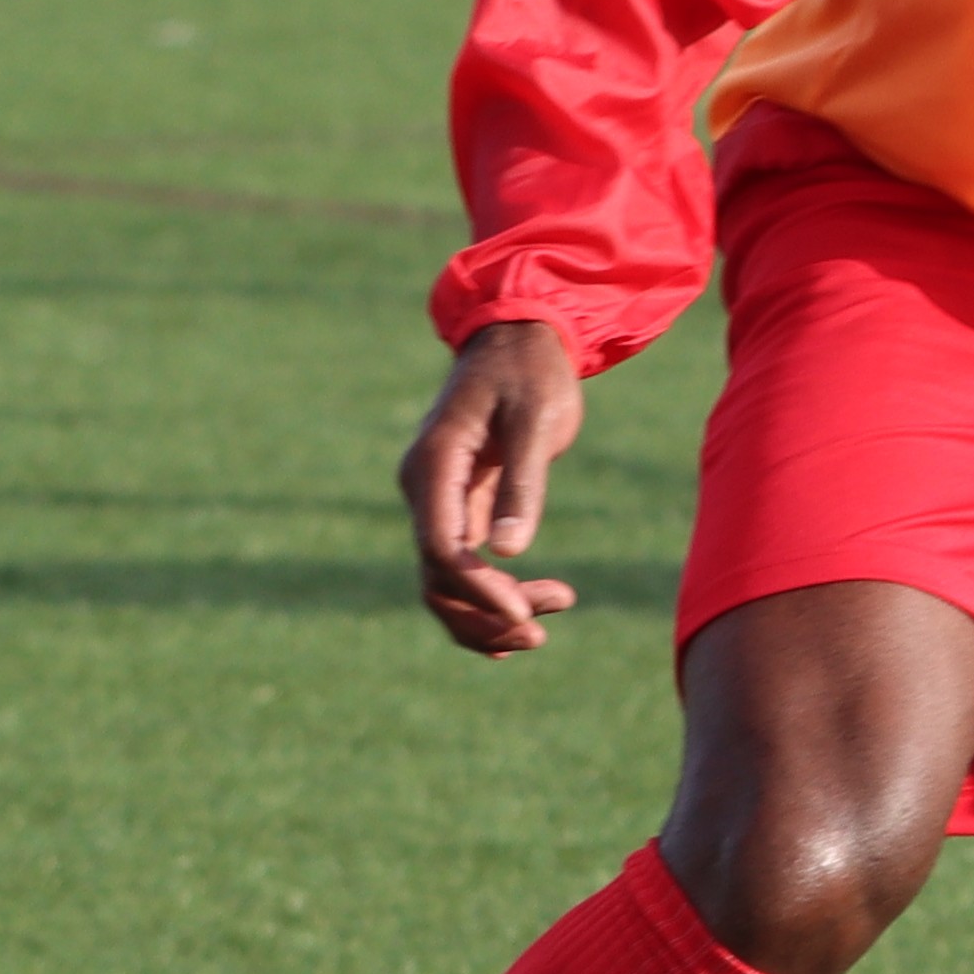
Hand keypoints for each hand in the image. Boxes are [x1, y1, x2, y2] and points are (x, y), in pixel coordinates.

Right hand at [406, 319, 586, 655]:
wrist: (523, 340)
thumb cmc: (531, 372)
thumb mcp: (536, 420)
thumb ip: (524, 484)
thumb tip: (509, 555)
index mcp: (433, 465)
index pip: (441, 549)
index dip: (478, 590)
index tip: (526, 614)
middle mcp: (425, 489)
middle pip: (436, 577)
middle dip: (483, 614)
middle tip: (542, 633)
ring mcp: (439, 500)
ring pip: (445, 580)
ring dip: (488, 613)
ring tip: (548, 621)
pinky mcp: (462, 505)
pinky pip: (461, 564)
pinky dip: (485, 598)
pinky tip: (522, 621)